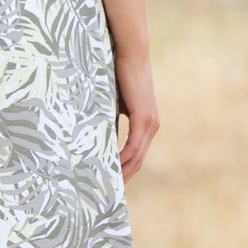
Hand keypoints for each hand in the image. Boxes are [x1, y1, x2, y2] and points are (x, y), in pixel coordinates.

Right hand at [115, 50, 157, 183]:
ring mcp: (149, 124)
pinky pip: (132, 147)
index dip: (126, 170)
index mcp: (146, 124)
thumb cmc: (120, 73)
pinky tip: (109, 168)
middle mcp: (151, 127)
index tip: (112, 183)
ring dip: (122, 173)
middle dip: (124, 178)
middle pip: (138, 161)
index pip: (137, 155)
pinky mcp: (143, 119)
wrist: (132, 54)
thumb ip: (110, 118)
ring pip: (136, 157)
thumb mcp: (114, 102)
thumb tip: (95, 132)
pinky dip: (122, 159)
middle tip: (108, 194)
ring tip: (106, 186)